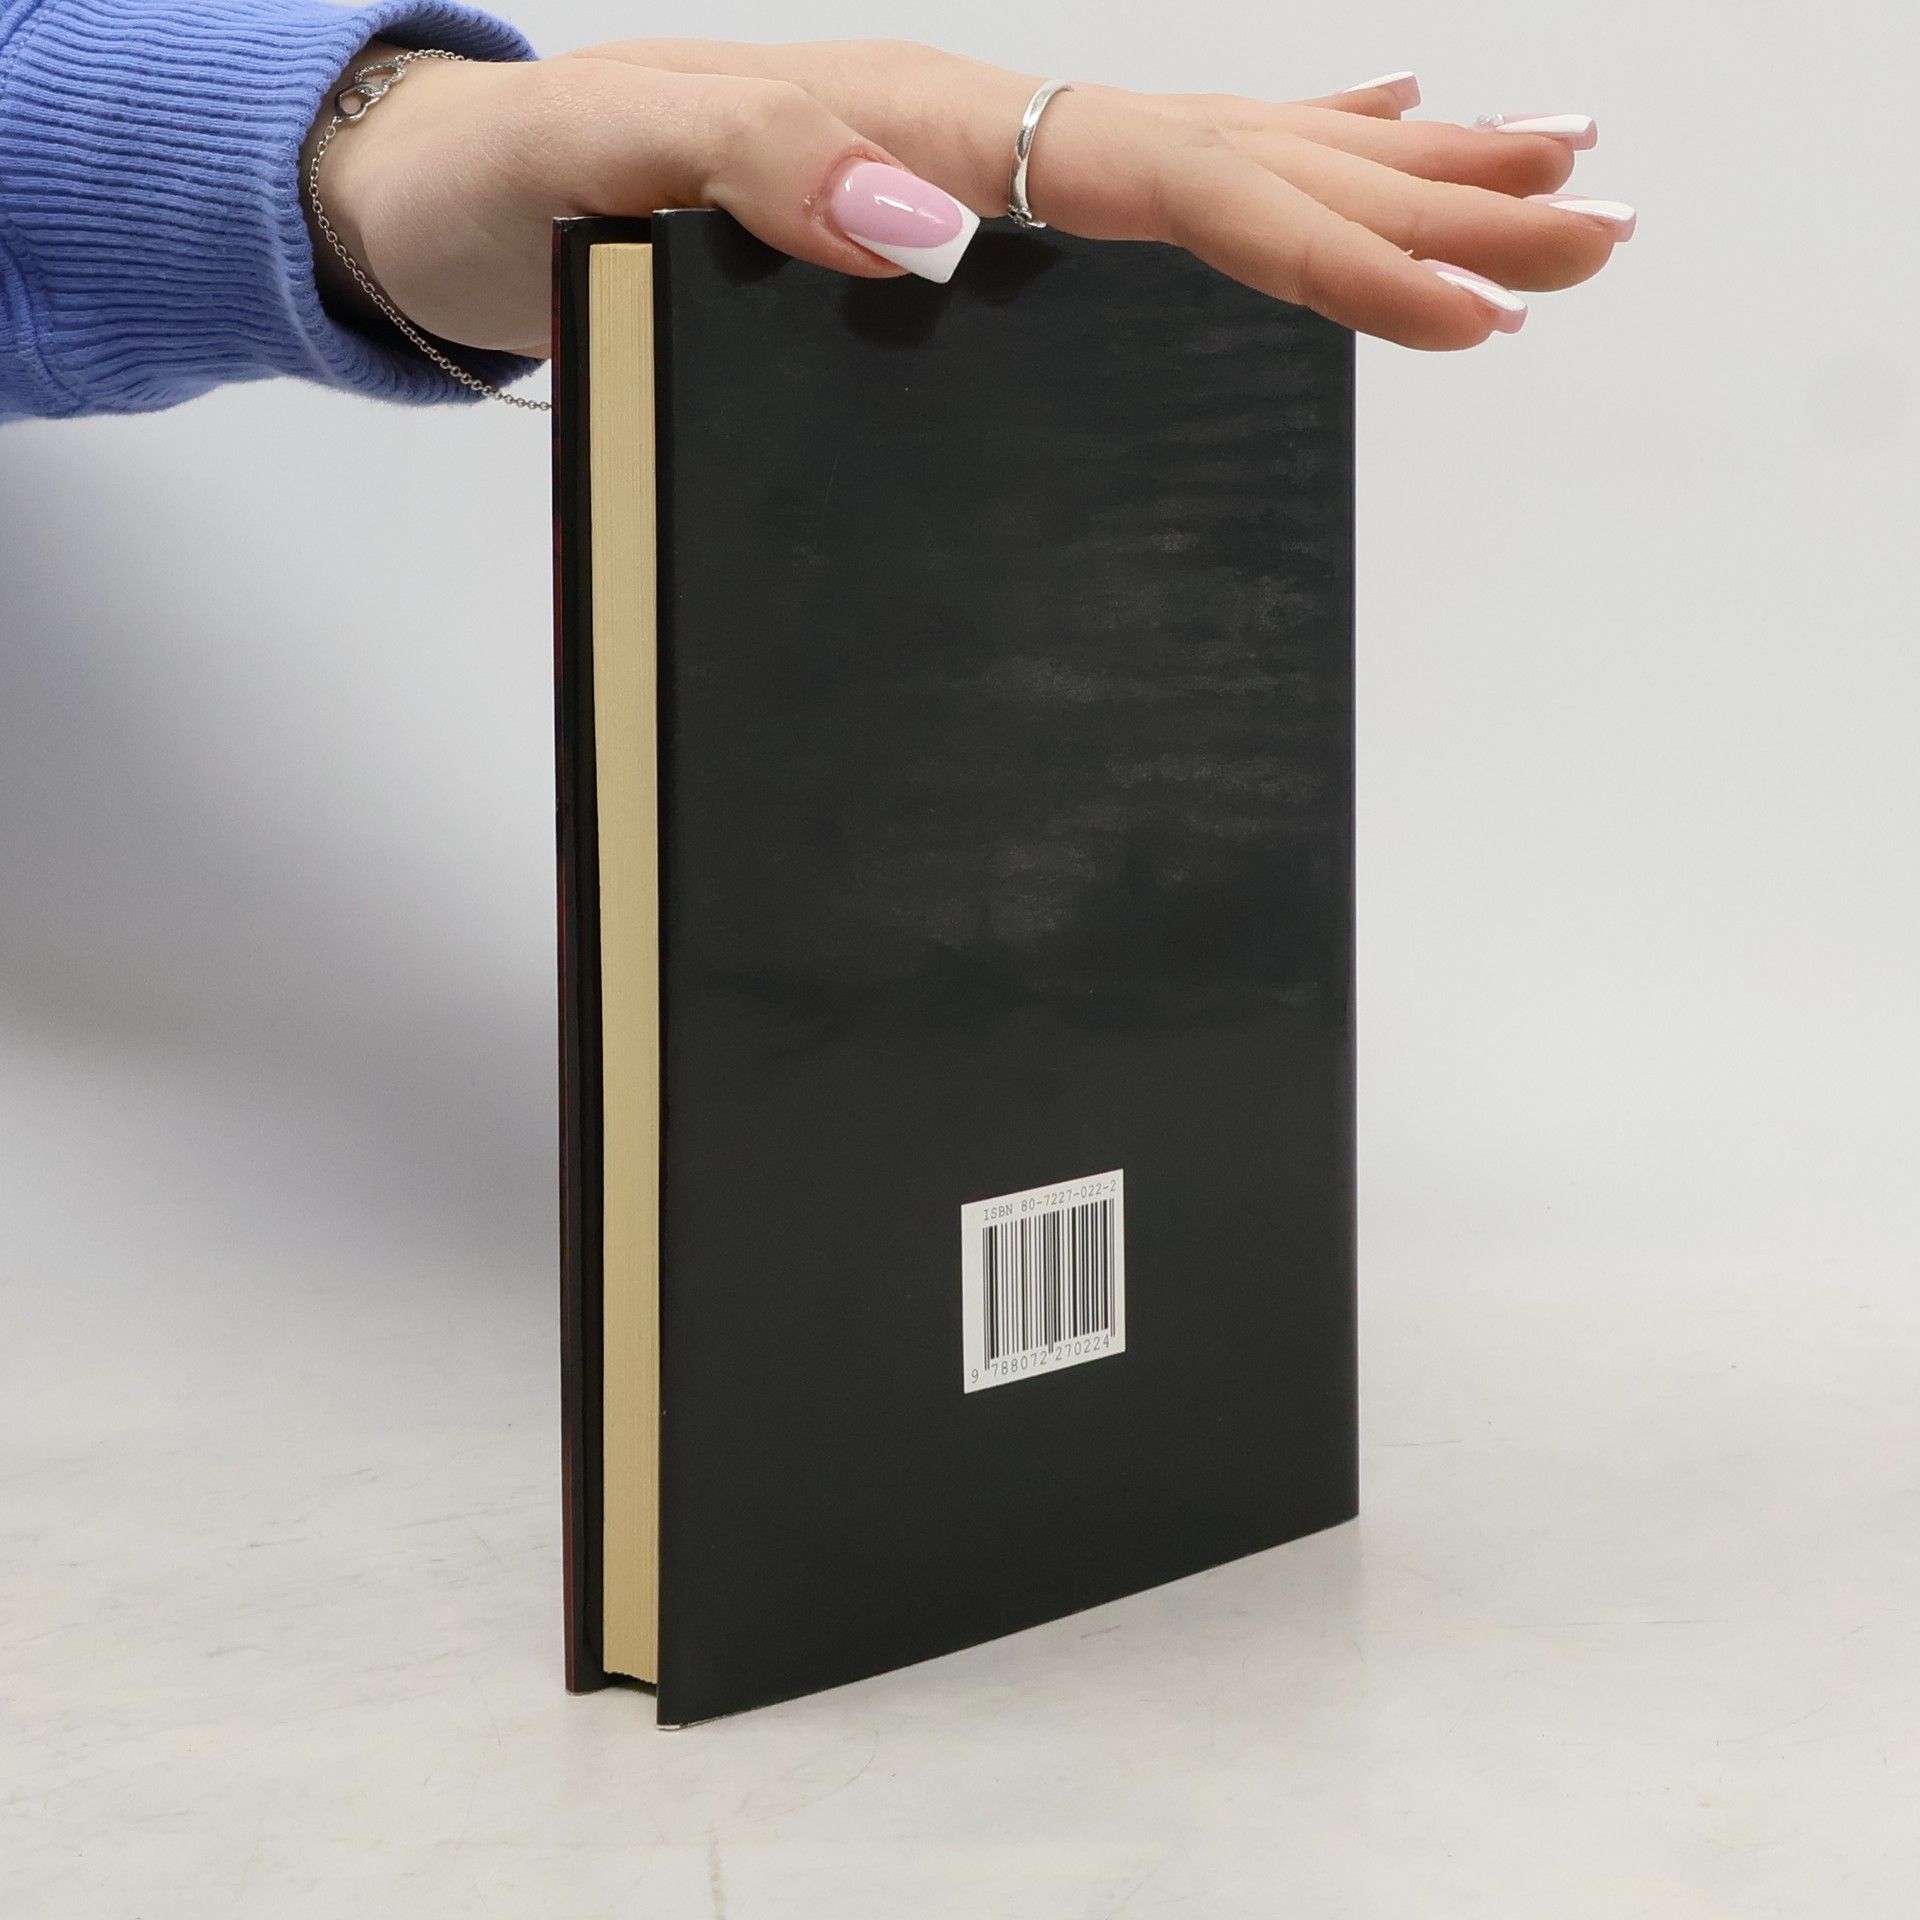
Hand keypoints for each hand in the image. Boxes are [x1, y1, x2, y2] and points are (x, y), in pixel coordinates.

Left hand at [305, 40, 1630, 357]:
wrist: (458, 185)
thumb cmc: (521, 187)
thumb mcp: (608, 168)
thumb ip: (767, 167)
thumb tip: (950, 211)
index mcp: (929, 121)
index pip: (1181, 177)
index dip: (1335, 237)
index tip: (1473, 292)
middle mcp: (983, 125)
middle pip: (1249, 152)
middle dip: (1431, 196)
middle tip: (1599, 219)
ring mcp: (989, 154)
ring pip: (1230, 159)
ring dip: (1395, 177)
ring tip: (1546, 181)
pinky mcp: (974, 194)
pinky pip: (1158, 182)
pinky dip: (1278, 166)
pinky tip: (1362, 139)